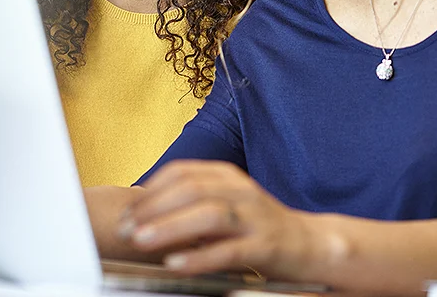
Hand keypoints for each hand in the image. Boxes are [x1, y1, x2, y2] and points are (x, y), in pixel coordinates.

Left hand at [117, 160, 311, 279]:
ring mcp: (254, 216)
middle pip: (191, 189)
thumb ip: (194, 202)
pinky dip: (200, 256)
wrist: (309, 244)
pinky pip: (229, 250)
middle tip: (127, 228)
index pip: (182, 172)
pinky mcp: (265, 246)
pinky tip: (176, 264)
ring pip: (208, 214)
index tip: (129, 210)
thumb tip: (147, 212)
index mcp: (227, 175)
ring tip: (142, 240)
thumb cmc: (259, 226)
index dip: (151, 189)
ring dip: (170, 227)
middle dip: (153, 208)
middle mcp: (240, 189)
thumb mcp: (227, 204)